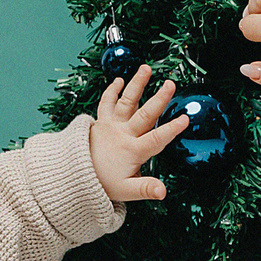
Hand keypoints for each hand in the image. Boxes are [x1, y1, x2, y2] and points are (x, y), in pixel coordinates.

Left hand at [89, 66, 188, 201]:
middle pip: (144, 115)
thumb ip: (146, 189)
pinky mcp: (100, 122)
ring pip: (126, 102)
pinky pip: (105, 104)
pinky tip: (120, 80)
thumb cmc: (104, 184)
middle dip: (159, 99)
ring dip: (136, 84)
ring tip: (146, 68)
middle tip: (171, 84)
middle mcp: (123, 134)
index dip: (172, 129)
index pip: (156, 139)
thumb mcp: (127, 191)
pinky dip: (111, 91)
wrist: (75, 176)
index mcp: (132, 151)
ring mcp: (111, 125)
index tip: (185, 118)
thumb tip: (163, 192)